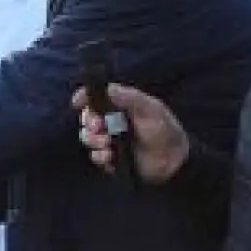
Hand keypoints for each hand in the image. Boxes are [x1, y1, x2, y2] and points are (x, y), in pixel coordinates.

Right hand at [73, 83, 190, 185]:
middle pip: (88, 118)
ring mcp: (110, 141)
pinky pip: (95, 156)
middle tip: (98, 127)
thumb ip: (129, 97)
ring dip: (94, 140)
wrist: (173, 162)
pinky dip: (101, 156)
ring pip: (88, 137)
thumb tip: (107, 88)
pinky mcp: (110, 159)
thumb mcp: (150, 109)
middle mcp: (113, 121)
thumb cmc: (165, 131)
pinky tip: (111, 157)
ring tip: (107, 144)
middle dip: (89, 122)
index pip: (96, 98)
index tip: (77, 102)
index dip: (85, 98)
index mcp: (122, 106)